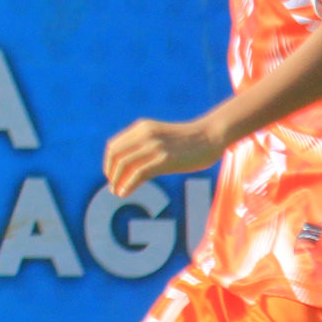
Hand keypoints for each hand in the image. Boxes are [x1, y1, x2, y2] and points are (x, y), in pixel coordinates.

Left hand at [104, 117, 223, 196]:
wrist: (212, 135)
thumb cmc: (189, 140)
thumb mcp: (160, 138)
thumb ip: (144, 147)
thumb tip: (127, 170)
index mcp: (141, 128)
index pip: (114, 146)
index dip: (108, 162)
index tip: (111, 175)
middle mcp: (145, 134)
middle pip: (115, 155)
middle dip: (110, 172)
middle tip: (113, 185)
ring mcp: (155, 146)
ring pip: (124, 164)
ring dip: (117, 181)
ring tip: (117, 192)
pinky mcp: (165, 159)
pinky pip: (138, 173)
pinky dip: (128, 185)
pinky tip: (125, 193)